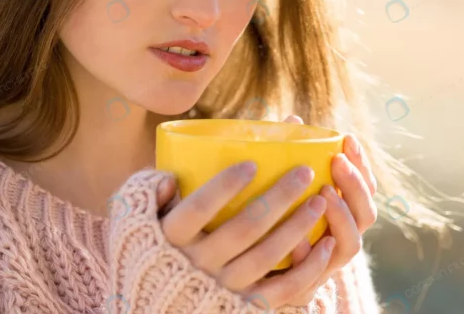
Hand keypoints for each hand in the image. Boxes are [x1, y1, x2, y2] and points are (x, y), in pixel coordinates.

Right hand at [154, 115, 335, 309]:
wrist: (159, 304)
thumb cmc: (151, 248)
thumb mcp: (137, 220)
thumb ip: (148, 194)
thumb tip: (168, 177)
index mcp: (172, 238)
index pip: (198, 209)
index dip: (224, 186)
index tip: (251, 164)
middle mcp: (198, 264)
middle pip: (244, 228)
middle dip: (278, 198)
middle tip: (304, 172)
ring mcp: (223, 287)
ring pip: (267, 257)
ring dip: (297, 227)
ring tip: (320, 200)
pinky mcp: (245, 306)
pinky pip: (281, 290)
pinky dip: (307, 269)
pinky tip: (326, 245)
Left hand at [282, 115, 377, 305]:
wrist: (251, 270)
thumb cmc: (269, 217)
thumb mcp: (280, 185)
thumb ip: (289, 156)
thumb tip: (291, 119)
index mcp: (342, 212)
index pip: (364, 188)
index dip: (362, 164)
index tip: (348, 138)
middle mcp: (342, 237)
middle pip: (366, 214)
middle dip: (356, 186)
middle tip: (337, 162)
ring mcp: (329, 263)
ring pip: (351, 244)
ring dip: (341, 217)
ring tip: (324, 194)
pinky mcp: (308, 284)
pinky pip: (316, 273)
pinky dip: (310, 256)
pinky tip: (298, 241)